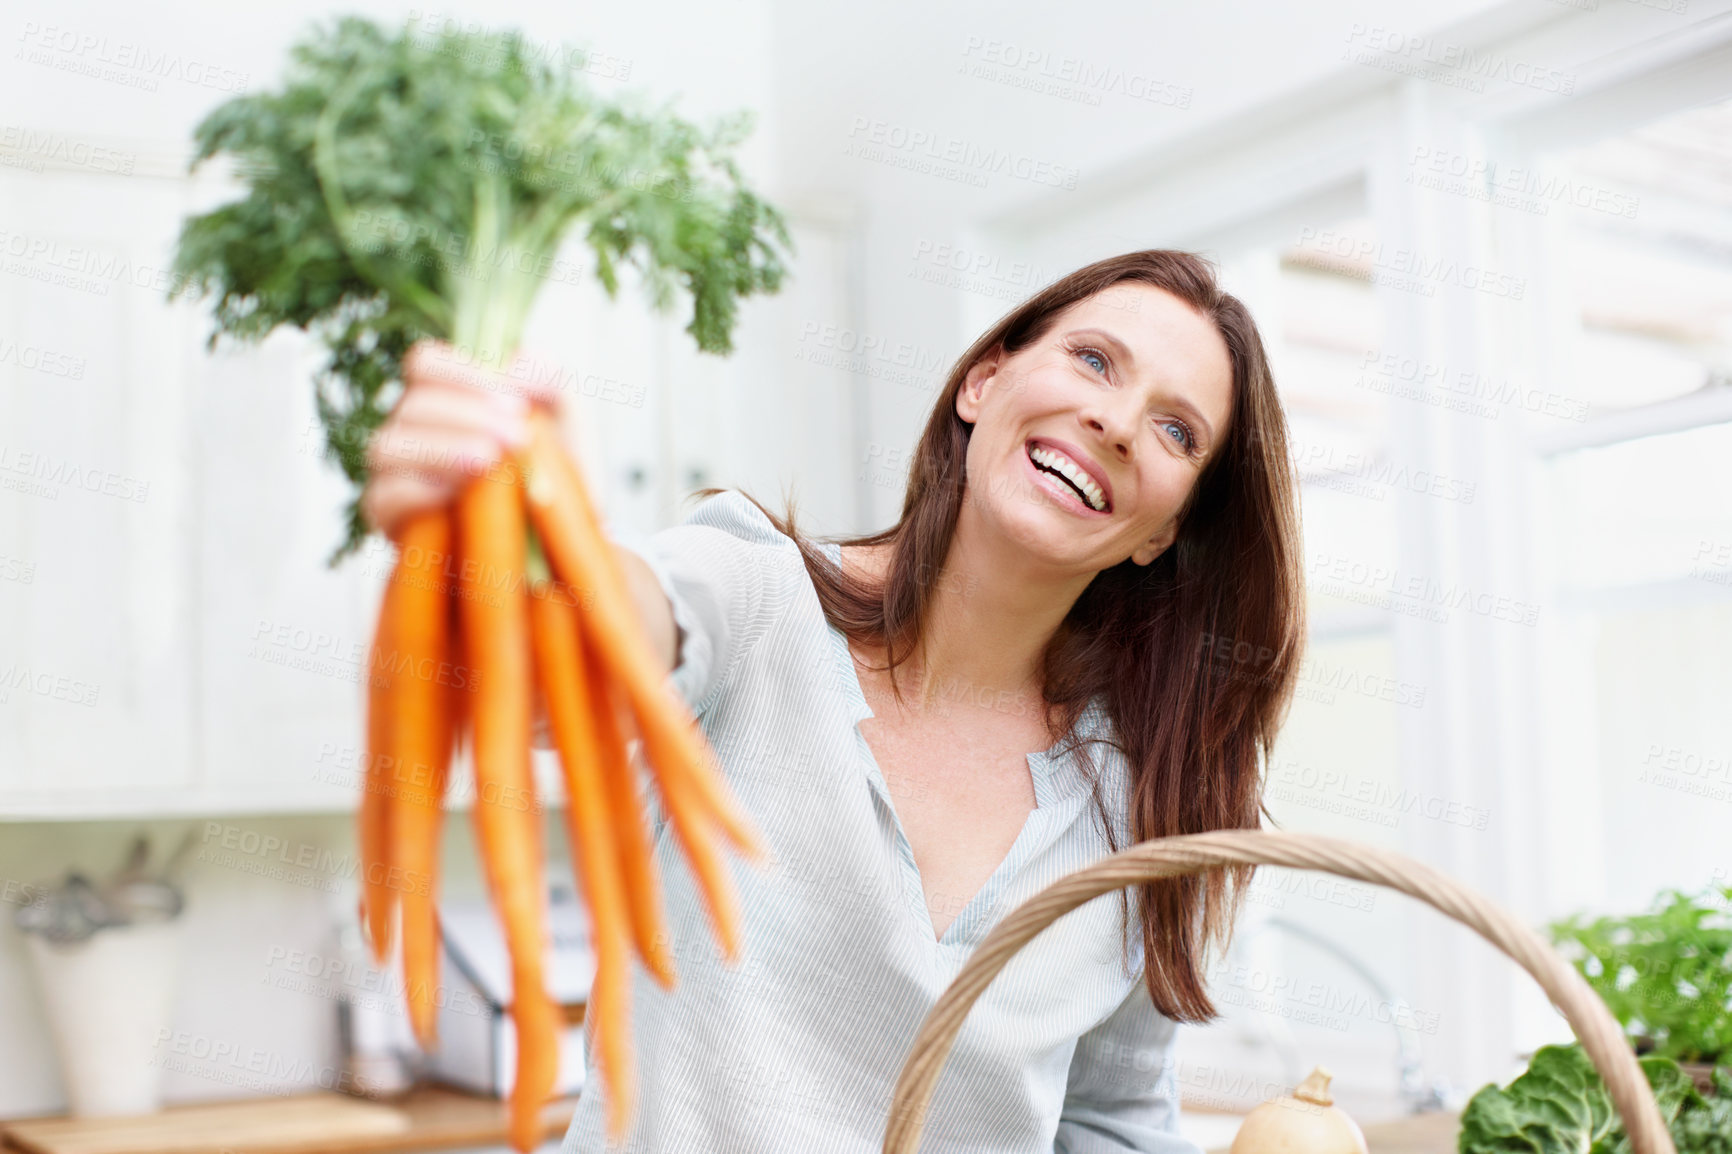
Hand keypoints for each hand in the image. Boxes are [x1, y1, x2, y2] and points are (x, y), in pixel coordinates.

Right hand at [360, 339, 566, 540]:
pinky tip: (458, 497)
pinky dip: (419, 492)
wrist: (562, 544)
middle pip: (411, 403)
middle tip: (516, 437)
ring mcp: (396, 474)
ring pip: (387, 445)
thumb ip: (547, 379)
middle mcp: (414, 430)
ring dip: (440, 448)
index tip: (513, 402)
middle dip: (466, 415)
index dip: (461, 374)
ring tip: (489, 460)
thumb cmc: (557, 475)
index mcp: (448, 398)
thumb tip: (512, 368)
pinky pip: (384, 497)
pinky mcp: (392, 519)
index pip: (425, 364)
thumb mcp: (566, 421)